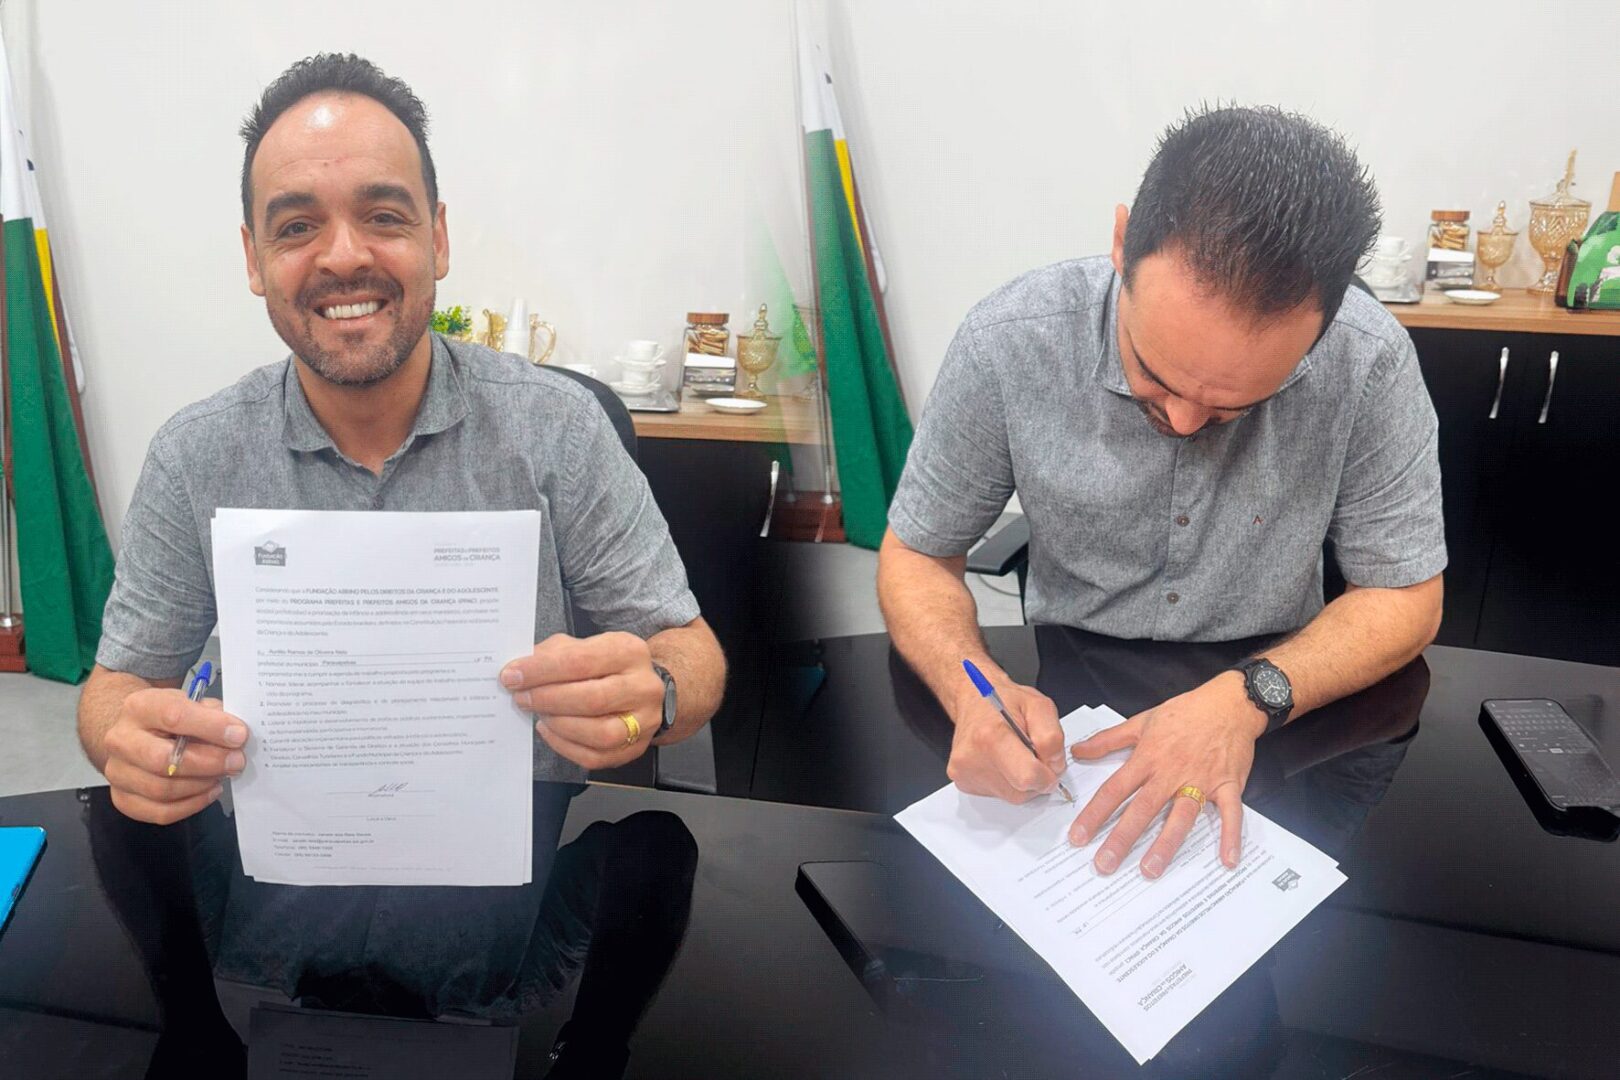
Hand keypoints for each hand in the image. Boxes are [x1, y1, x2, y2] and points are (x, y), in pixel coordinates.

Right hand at [101, 688, 247, 824]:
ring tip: (222, 775)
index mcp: (139, 707)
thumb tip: (236, 735)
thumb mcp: (191, 702)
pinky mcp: (122, 798)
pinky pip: (159, 812)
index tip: (239, 735)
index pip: (174, 717)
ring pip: (161, 790)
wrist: (137, 732)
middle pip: (162, 760)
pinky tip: (209, 792)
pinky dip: (191, 805)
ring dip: (201, 785)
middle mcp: (120, 740)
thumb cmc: (171, 717)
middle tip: (236, 762)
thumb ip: (213, 714)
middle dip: (208, 763)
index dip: (211, 727)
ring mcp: (116, 772)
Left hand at [502, 632, 665, 769]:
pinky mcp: (635, 748)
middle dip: (548, 700)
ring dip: (559, 725)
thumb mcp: (583, 646)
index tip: (512, 676)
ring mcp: (644, 720)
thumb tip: (518, 671)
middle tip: (521, 698)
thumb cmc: (604, 665)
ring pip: (599, 733)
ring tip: (540, 714)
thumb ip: (552, 654)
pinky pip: (596, 757)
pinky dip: (565, 746)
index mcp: (629, 651)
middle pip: (592, 699)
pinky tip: (550, 731)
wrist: (641, 687)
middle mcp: (643, 686)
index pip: (580, 661)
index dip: (541, 671)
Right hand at [945, 675, 1065, 803]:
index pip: (1028, 777)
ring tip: (1014, 754)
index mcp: (991, 736)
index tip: (1047, 762)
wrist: (974, 700)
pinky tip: (1002, 761)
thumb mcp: (1038, 706)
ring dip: (1021, 780)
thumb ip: (1052, 737)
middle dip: (1035, 778)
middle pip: (1021, 792)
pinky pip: (1000, 794)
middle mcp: (973, 757)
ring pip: (1012, 796)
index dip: (1046, 774)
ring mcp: (965, 773)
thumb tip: (1054, 766)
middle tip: (1030, 753)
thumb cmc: (1004, 700)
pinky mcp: (963, 782)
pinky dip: (1008, 781)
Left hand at [1067, 672, 1260, 876]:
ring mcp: (1200, 781)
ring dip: (1166, 844)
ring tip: (1150, 870)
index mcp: (1148, 758)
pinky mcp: (1228, 786)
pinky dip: (1230, 836)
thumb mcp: (1142, 721)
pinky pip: (1230, 814)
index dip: (1095, 814)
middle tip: (1105, 865)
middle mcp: (1171, 773)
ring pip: (1181, 816)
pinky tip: (1227, 861)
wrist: (1229, 703)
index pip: (1115, 790)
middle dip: (1122, 838)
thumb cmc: (1185, 712)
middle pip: (1143, 809)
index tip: (1079, 837)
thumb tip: (1077, 750)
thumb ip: (1108, 740)